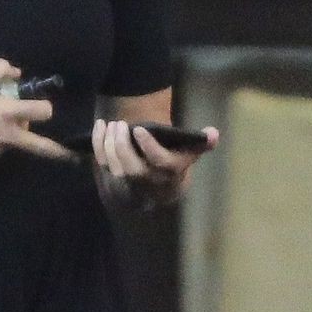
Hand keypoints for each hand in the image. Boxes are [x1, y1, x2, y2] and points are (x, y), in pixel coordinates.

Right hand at [0, 59, 75, 162]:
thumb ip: (0, 70)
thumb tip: (15, 72)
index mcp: (8, 113)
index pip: (43, 112)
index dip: (46, 106)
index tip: (42, 104)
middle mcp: (8, 135)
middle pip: (42, 147)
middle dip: (58, 151)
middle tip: (71, 155)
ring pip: (19, 142)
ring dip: (19, 132)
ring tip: (2, 118)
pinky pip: (3, 145)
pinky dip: (3, 137)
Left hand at [93, 118, 218, 210]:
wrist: (160, 187)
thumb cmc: (175, 161)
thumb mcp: (191, 153)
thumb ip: (202, 142)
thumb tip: (214, 133)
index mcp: (170, 171)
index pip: (158, 162)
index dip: (148, 146)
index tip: (139, 129)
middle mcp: (149, 180)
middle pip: (131, 168)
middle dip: (122, 145)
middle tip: (120, 124)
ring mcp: (130, 181)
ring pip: (114, 166)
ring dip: (108, 144)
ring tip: (110, 124)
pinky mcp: (114, 177)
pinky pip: (103, 163)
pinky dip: (98, 144)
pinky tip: (100, 126)